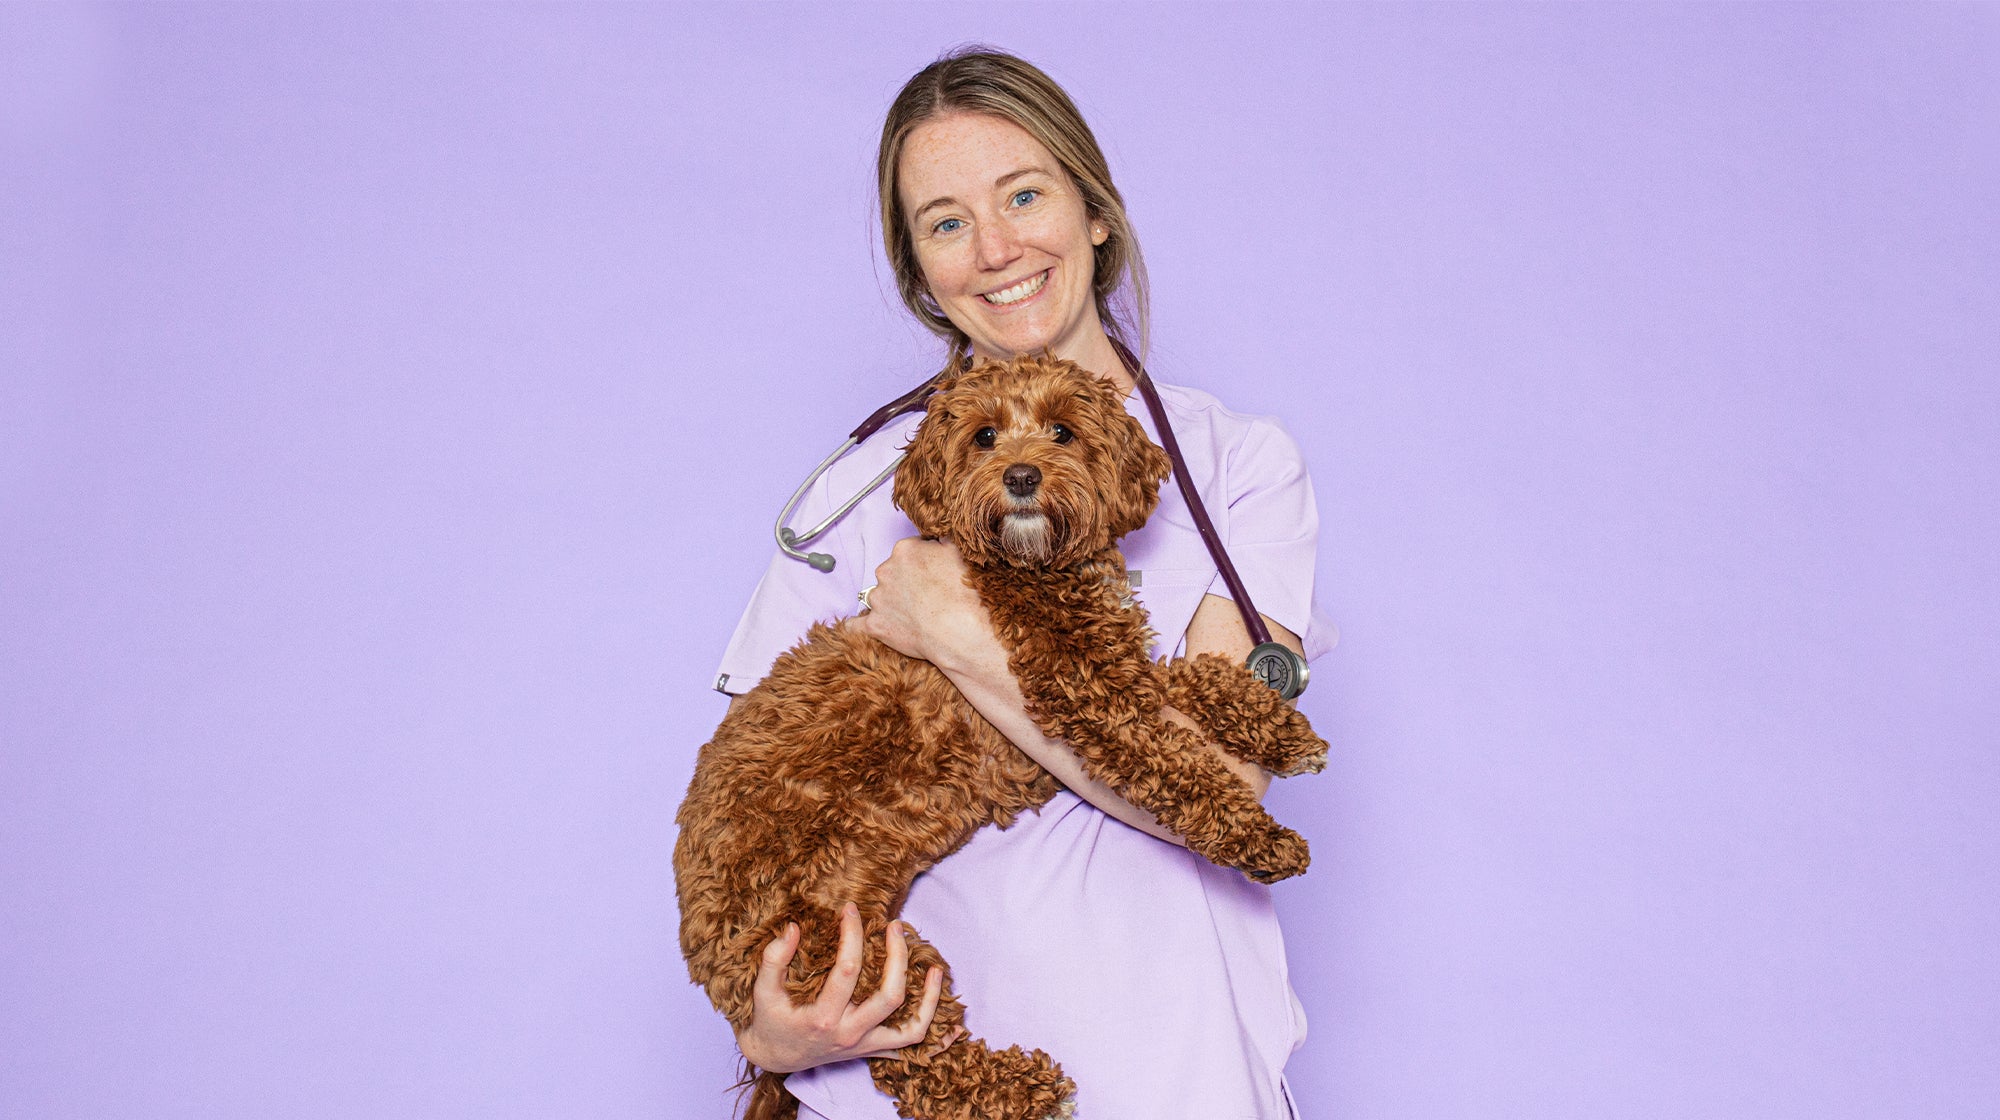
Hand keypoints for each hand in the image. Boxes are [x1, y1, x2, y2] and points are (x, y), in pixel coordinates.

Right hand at [735, 903, 959, 1073]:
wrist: (776, 1058)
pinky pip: (911, 1048)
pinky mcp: (872, 1051)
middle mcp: (849, 1034)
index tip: (851, 909)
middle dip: (898, 957)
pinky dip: (936, 1038)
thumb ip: (774, 959)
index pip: (847, 970)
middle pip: (890, 996)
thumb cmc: (770, 1020)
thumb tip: (793, 927)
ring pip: (911, 1029)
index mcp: (822, 1018)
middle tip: (896, 926)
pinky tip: (953, 1024)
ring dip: (930, 1000)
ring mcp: (865, 1046)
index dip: (852, 934)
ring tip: (937, 969)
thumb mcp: (764, 991)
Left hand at [851, 538, 990, 669]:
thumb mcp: (959, 552)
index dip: (922, 563)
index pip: (909, 551)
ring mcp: (878, 599)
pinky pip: (857, 624)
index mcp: (905, 550)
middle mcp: (886, 570)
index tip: (932, 574)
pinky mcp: (875, 625)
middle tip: (926, 596)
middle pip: (891, 572)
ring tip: (912, 615)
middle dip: (904, 582)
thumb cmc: (963, 593)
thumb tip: (938, 536)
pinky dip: (859, 625)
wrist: (959, 630)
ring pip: (878, 596)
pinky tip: (860, 626)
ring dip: (890, 602)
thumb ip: (943, 540)